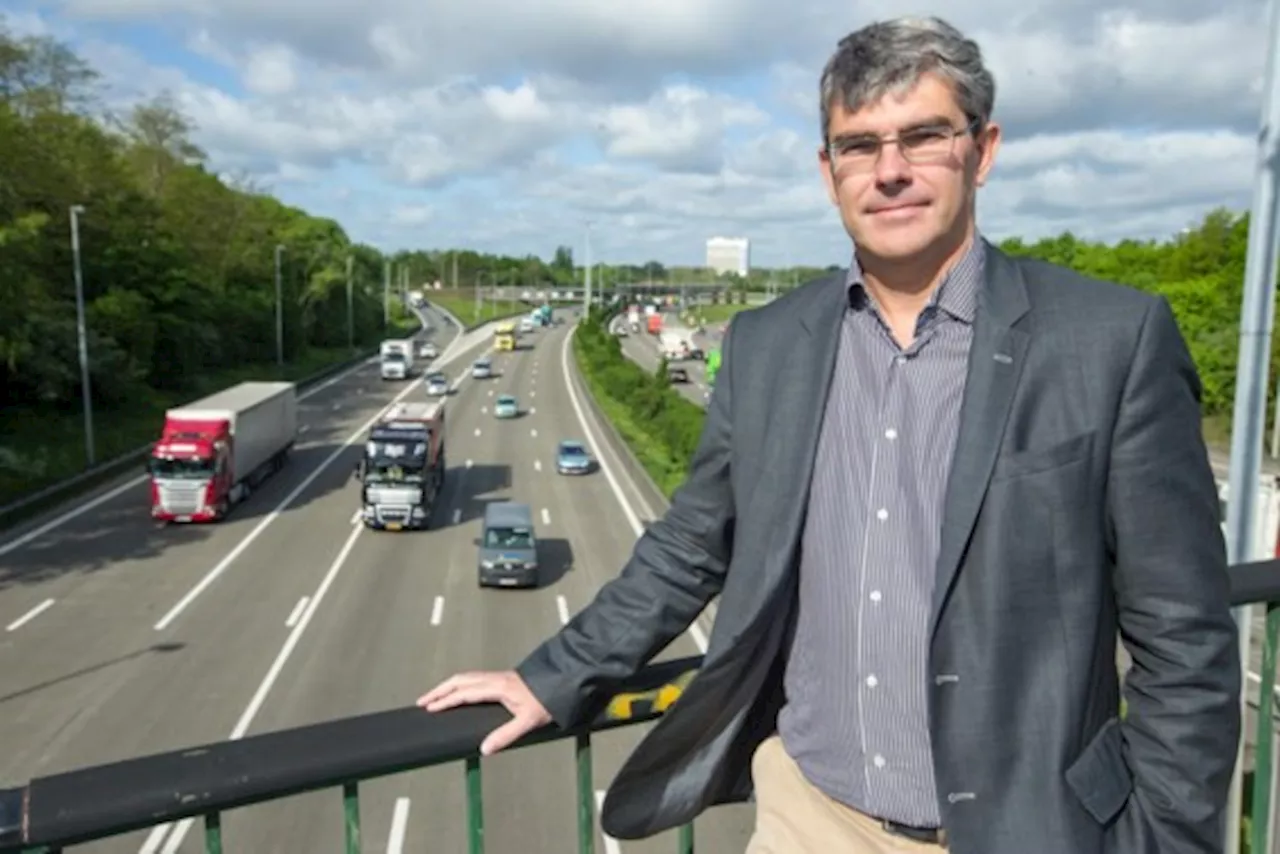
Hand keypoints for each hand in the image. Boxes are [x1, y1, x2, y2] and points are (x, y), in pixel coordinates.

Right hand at [417, 670, 552, 755]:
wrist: (562, 682)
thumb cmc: (547, 701)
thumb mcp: (528, 721)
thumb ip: (506, 735)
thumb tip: (484, 749)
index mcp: (497, 687)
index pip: (464, 693)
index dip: (446, 700)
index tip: (429, 708)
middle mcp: (495, 679)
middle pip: (460, 680)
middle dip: (439, 690)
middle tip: (423, 701)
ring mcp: (498, 676)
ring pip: (466, 677)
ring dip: (448, 685)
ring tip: (434, 696)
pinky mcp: (502, 678)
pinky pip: (474, 678)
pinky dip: (460, 684)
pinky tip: (458, 692)